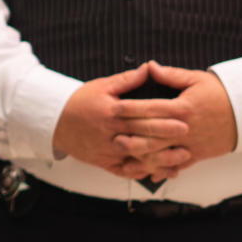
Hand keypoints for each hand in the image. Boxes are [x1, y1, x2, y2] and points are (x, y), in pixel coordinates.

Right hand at [52, 63, 190, 177]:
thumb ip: (126, 80)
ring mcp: (105, 149)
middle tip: (187, 132)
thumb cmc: (80, 101)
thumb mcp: (101, 86)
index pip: (140, 110)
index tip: (182, 112)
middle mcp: (108, 131)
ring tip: (181, 156)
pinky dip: (143, 172)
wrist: (53, 121)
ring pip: (135, 155)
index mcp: (109, 110)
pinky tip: (160, 171)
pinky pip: (125, 170)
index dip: (162, 112)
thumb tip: (148, 68)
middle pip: (141, 133)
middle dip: (165, 133)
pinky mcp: (102, 162)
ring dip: (159, 157)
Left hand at [110, 61, 237, 176]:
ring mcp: (191, 144)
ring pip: (161, 154)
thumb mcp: (197, 79)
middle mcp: (185, 128)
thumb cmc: (220, 94)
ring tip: (122, 153)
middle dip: (130, 134)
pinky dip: (161, 169)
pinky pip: (176, 165)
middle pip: (152, 134)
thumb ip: (171, 75)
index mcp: (183, 108)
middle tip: (109, 133)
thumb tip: (149, 66)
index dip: (130, 108)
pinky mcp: (197, 155)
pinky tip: (145, 170)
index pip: (151, 109)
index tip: (112, 107)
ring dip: (140, 155)